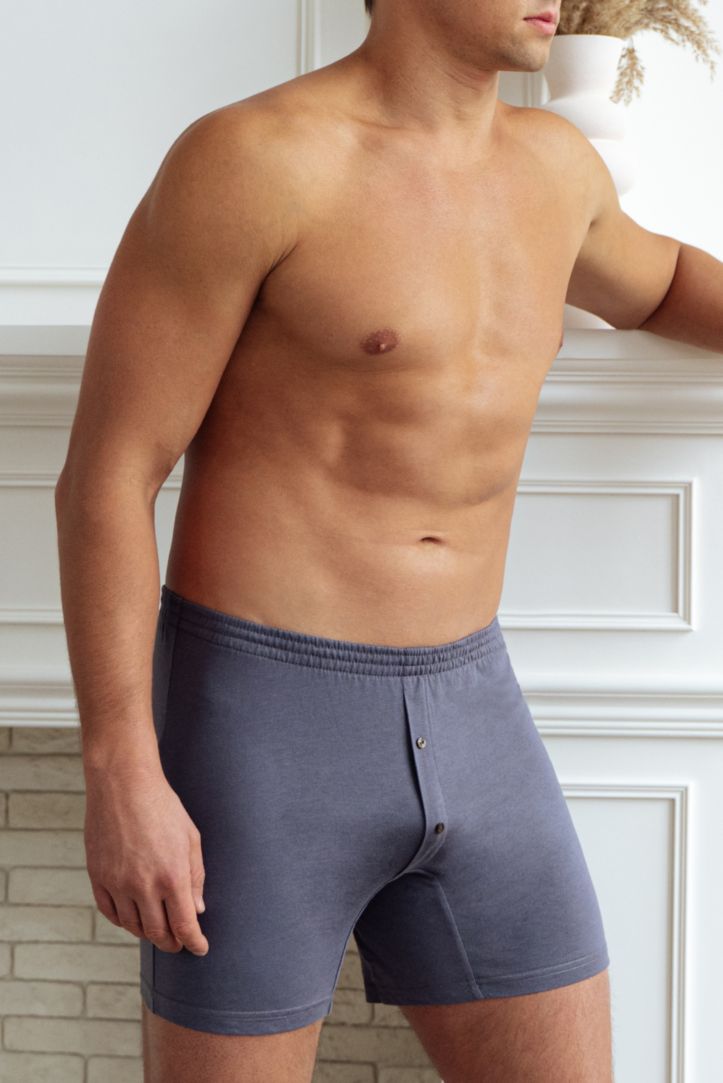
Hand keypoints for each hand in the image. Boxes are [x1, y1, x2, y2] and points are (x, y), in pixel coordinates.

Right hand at [83, 763, 208, 955]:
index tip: (200, 949)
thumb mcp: (190, 838)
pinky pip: (111, 913)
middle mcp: (143, 885)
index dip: (194, 942)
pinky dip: (124, 921)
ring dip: (148, 933)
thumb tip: (197, 910)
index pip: (184, 925)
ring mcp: (117, 883)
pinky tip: (133, 917)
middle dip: (172, 943)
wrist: (123, 785)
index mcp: (172, 876)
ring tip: (158, 930)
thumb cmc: (163, 807)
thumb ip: (195, 876)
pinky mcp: (98, 877)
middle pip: (158, 932)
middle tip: (179, 943)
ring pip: (133, 926)